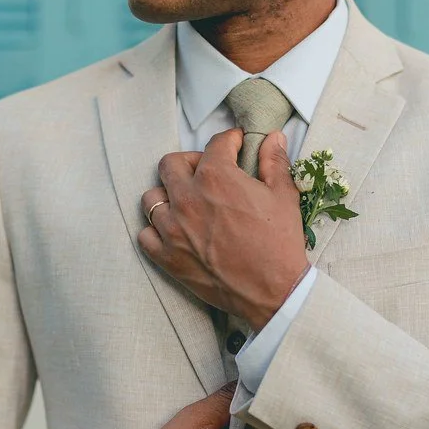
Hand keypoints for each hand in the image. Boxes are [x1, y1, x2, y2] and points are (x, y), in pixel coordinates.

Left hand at [139, 129, 308, 330]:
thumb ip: (274, 161)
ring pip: (151, 198)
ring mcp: (172, 229)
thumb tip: (273, 137)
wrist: (274, 291)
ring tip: (186, 202)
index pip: (215, 145)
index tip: (234, 145)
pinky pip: (145, 234)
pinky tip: (174, 230)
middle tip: (207, 171)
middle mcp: (187, 199)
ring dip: (168, 195)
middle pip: (170, 164)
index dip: (229, 141)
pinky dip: (156, 230)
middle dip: (190, 161)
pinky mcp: (167, 257)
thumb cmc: (279, 243)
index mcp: (216, 178)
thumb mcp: (283, 195)